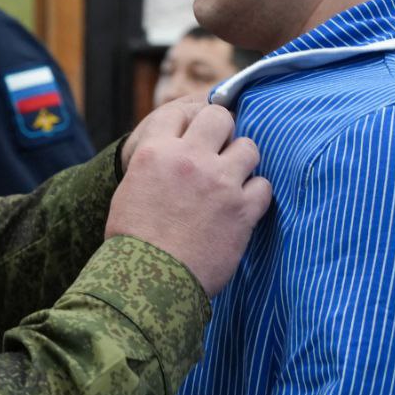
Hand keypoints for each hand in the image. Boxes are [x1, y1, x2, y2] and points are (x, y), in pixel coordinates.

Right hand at [105, 103, 270, 295]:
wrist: (147, 281)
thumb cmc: (133, 241)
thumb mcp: (130, 189)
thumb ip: (154, 164)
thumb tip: (170, 156)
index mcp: (155, 151)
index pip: (178, 113)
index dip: (188, 125)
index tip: (193, 139)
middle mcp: (188, 158)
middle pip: (220, 117)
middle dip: (222, 131)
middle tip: (219, 152)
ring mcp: (219, 181)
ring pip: (249, 147)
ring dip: (242, 162)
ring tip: (232, 180)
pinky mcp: (242, 209)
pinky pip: (264, 186)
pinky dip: (255, 195)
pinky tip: (242, 207)